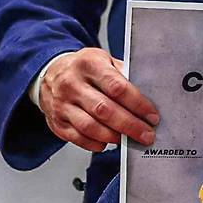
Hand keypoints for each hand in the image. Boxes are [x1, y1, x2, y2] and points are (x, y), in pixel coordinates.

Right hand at [39, 47, 159, 152]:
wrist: (50, 73)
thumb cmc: (83, 67)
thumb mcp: (103, 59)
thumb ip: (122, 73)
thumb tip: (146, 93)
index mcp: (89, 64)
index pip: (117, 87)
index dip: (137, 103)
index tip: (151, 115)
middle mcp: (72, 84)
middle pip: (105, 110)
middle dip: (130, 125)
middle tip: (146, 134)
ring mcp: (62, 104)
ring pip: (90, 127)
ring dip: (114, 136)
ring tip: (129, 139)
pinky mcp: (57, 122)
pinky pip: (78, 138)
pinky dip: (96, 143)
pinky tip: (108, 142)